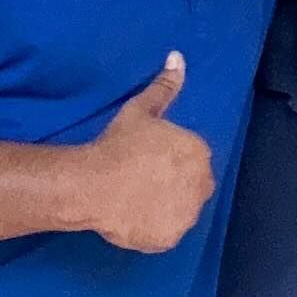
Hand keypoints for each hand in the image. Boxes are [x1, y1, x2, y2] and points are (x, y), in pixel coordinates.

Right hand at [80, 53, 215, 252]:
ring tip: (135, 199)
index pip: (191, 159)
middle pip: (191, 185)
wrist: (94, 183)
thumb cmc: (118, 145)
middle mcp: (202, 185)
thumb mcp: (141, 111)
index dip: (167, 161)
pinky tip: (132, 216)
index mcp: (200, 154)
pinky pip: (165, 233)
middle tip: (139, 181)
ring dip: (165, 206)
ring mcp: (188, 215)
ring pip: (181, 210)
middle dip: (171, 184)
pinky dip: (153, 228)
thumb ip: (164, 87)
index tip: (146, 161)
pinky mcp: (171, 238)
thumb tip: (178, 58)